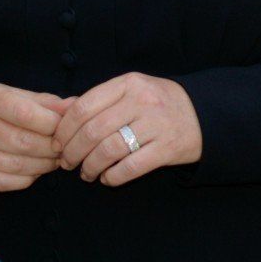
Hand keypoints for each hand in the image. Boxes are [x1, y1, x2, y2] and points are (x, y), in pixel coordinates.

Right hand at [0, 83, 68, 191]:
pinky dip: (25, 180)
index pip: (25, 113)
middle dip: (51, 149)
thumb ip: (44, 103)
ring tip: (53, 161)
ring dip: (42, 166)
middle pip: (23, 142)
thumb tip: (75, 106)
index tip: (67, 130)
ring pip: (16, 165)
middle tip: (64, 150)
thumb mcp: (12, 96)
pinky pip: (3, 183)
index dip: (52, 125)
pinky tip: (34, 173)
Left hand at [52, 72, 201, 185]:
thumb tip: (57, 112)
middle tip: (66, 163)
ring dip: (90, 166)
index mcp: (128, 83)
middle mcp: (142, 101)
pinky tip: (107, 178)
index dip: (64, 129)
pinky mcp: (167, 148)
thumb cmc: (157, 103)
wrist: (203, 114)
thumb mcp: (129, 91)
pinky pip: (131, 167)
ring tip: (86, 173)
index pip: (85, 106)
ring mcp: (156, 125)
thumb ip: (96, 100)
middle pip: (94, 130)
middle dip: (73, 151)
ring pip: (110, 150)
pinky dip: (113, 176)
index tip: (56, 143)